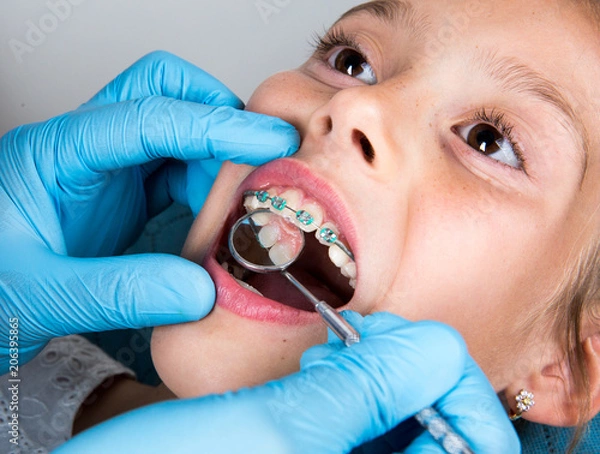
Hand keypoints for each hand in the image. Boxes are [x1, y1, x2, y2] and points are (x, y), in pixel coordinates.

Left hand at [0, 51, 299, 370]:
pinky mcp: (123, 191)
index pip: (147, 116)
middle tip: (262, 156)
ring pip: (178, 128)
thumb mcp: (42, 296)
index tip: (270, 140)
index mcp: (58, 154)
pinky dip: (208, 184)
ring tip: (241, 202)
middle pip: (163, 91)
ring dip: (219, 156)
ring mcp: (107, 166)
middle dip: (218, 115)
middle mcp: (86, 147)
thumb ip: (122, 293)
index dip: (215, 125)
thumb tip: (202, 290)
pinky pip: (177, 168)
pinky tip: (218, 215)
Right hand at [55, 313, 519, 453]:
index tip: (423, 348)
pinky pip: (359, 425)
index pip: (480, 452)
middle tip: (373, 334)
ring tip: (336, 347)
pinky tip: (315, 365)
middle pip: (442, 434)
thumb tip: (440, 345)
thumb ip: (368, 391)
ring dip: (379, 375)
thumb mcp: (277, 432)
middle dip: (415, 375)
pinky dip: (349, 387)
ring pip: (400, 424)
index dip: (464, 393)